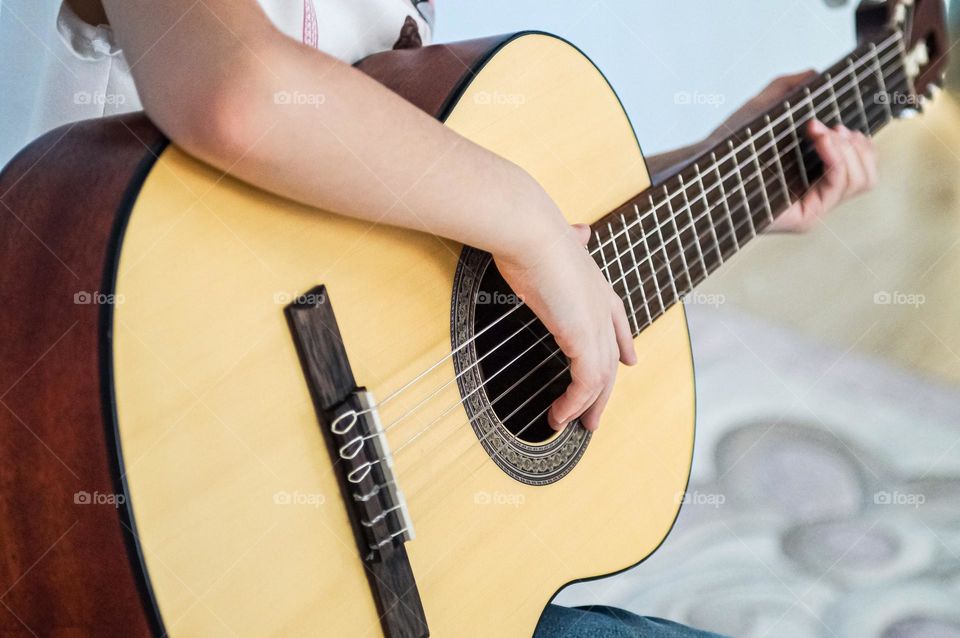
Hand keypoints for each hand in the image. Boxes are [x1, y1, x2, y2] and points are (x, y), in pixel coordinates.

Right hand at [494, 219, 636, 431]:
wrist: (528, 229)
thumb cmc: (532, 231)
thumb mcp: (556, 236)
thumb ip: (570, 238)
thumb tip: (580, 230)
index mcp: (596, 283)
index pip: (619, 318)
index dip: (625, 341)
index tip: (630, 360)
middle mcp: (601, 306)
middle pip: (610, 358)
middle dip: (604, 391)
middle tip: (594, 416)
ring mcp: (595, 324)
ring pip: (601, 378)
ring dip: (587, 406)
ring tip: (574, 425)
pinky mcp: (583, 339)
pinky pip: (585, 383)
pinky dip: (573, 403)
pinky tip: (560, 415)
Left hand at [715, 71, 877, 232]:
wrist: (702, 165)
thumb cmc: (727, 145)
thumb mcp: (761, 108)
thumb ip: (786, 88)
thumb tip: (814, 73)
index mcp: (814, 178)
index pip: (862, 167)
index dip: (862, 144)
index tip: (838, 122)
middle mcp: (816, 197)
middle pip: (868, 176)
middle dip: (859, 145)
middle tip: (831, 127)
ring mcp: (812, 209)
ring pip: (861, 181)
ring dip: (849, 148)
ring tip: (823, 131)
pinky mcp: (804, 218)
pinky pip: (838, 186)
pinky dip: (837, 156)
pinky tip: (821, 138)